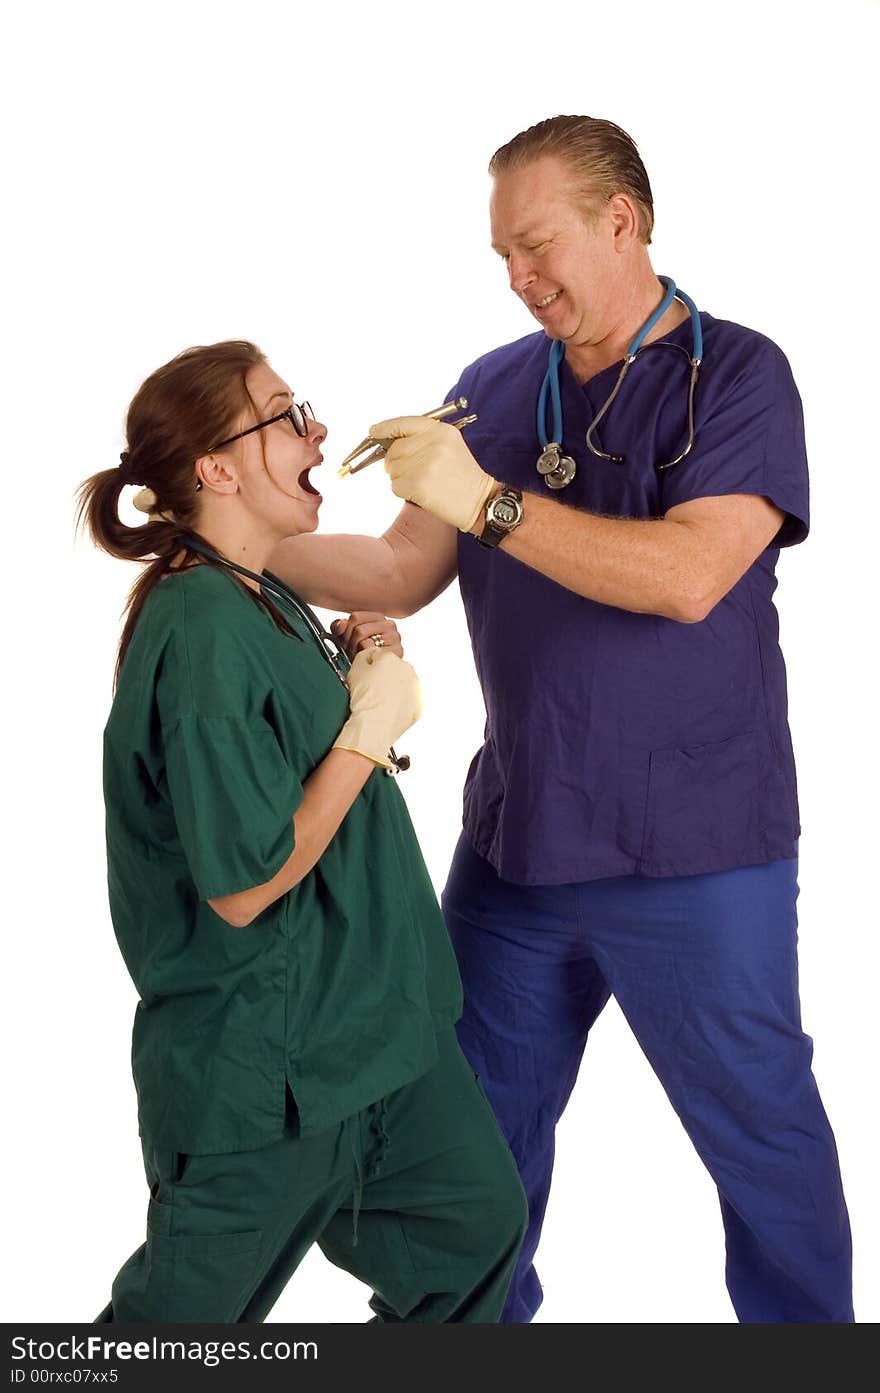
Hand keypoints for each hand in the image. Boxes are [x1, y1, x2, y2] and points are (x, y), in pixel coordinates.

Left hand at [330, 612, 403, 658]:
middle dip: (351, 644)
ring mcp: (395, 637)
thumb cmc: (361, 652)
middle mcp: (389, 624)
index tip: (346, 639)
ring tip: (360, 656)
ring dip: (357, 652)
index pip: (355, 617)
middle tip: (353, 651)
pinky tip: (368, 660)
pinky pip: (372, 652)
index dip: (345, 630)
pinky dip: (366, 657)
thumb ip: (339, 627)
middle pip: (359, 630)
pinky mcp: (397, 651)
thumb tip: (340, 625)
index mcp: (377, 617)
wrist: (375, 674)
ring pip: (365, 641)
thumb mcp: (346, 636)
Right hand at [332, 648, 422, 769]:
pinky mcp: (418, 706)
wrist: (374, 724)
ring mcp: (415, 689)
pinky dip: (400, 706)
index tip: (363, 675)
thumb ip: (362, 657)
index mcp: (391, 658)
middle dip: (383, 677)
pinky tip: (387, 711)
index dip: (367, 666)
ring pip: (402, 686)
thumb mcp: (354, 669)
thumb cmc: (365, 700)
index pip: (377, 656)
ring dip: (393, 691)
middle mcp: (408, 671)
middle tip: (370, 690)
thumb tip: (367, 657)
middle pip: (392, 670)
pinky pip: (407, 703)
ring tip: (378, 702)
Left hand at [369, 415, 497, 532]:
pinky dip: (404, 492)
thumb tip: (389, 442)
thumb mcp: (450, 445)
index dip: (385, 428)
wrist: (479, 501)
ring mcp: (424, 464)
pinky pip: (395, 486)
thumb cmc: (463, 476)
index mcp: (440, 430)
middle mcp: (431, 443)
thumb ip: (423, 438)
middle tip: (412, 473)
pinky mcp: (418, 483)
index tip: (373, 432)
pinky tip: (423, 493)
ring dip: (401, 479)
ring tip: (424, 483)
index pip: (403, 423)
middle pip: (393, 450)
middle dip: (395, 463)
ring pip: (392, 470)